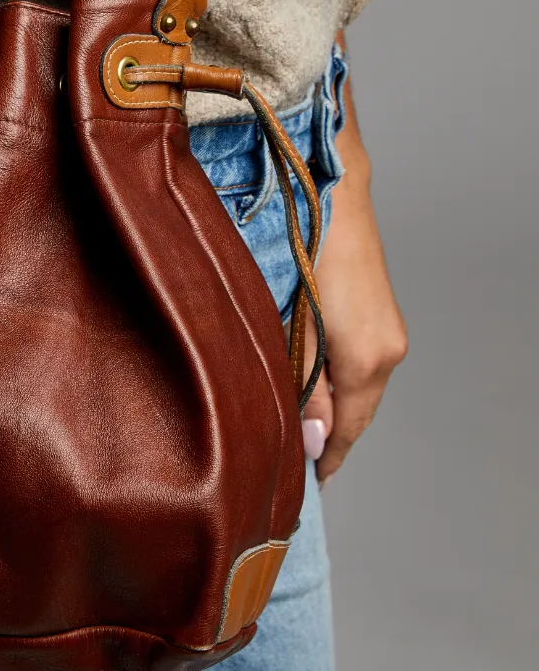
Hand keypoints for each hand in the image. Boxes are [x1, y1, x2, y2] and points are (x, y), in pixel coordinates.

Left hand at [302, 79, 408, 484]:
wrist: (330, 194)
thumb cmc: (302, 252)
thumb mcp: (292, 328)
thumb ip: (303, 386)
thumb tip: (312, 441)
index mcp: (368, 359)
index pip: (347, 431)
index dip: (326, 460)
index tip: (305, 487)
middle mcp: (388, 350)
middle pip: (357, 414)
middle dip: (327, 438)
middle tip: (290, 461)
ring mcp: (389, 331)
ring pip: (358, 389)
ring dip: (330, 408)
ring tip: (295, 425)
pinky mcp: (381, 314)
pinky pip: (361, 366)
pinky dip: (338, 382)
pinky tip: (312, 382)